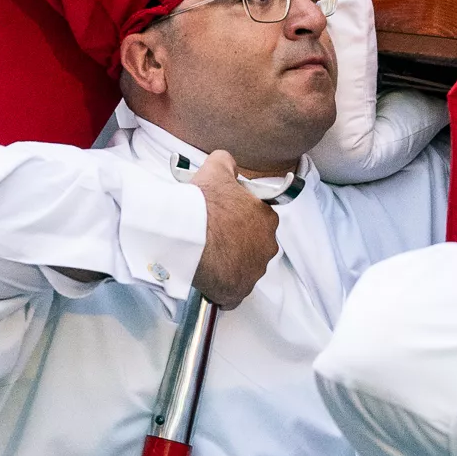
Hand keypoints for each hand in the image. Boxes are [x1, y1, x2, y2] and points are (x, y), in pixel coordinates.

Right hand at [188, 151, 278, 307]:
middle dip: (237, 245)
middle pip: (253, 247)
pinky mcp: (239, 291)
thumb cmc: (205, 203)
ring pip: (244, 270)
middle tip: (213, 239)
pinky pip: (232, 294)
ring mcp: (254, 272)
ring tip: (207, 259)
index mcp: (266, 218)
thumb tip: (227, 162)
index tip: (223, 220)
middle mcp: (267, 247)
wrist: (189, 232)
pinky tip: (208, 281)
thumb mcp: (217, 169)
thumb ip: (227, 162)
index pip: (258, 221)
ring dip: (229, 267)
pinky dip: (222, 290)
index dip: (239, 220)